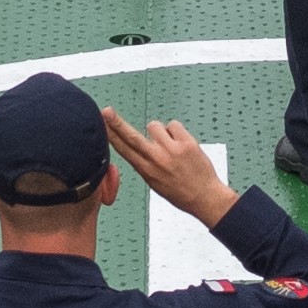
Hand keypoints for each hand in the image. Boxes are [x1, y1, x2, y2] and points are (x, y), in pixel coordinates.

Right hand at [101, 106, 237, 229]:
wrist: (205, 197)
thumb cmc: (181, 191)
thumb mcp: (155, 183)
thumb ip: (146, 164)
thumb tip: (140, 146)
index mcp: (146, 170)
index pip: (123, 150)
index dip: (110, 136)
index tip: (101, 125)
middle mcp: (156, 160)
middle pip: (131, 137)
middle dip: (116, 123)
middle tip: (106, 111)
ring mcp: (171, 150)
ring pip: (155, 126)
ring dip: (160, 132)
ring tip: (170, 146)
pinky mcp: (186, 143)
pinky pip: (173, 125)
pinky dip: (176, 131)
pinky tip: (181, 144)